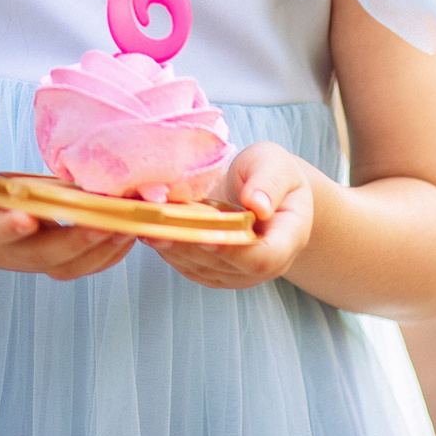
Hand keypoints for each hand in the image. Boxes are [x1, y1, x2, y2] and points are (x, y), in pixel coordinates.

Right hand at [0, 122, 135, 282]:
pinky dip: (108, 255)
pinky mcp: (49, 261)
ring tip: (130, 224)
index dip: (9, 227)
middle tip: (108, 221)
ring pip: (68, 266)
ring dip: (101, 250)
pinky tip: (130, 232)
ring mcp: (29, 260)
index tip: (28, 218)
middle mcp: (6, 250)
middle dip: (77, 241)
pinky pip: (81, 266)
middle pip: (44, 255)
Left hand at [153, 142, 316, 290]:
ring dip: (175, 250)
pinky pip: (193, 268)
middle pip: (227, 266)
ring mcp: (241, 272)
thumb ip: (268, 182)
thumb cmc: (271, 172)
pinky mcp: (218, 271)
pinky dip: (171, 251)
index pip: (264, 257)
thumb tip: (257, 204)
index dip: (233, 251)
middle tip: (159, 227)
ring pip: (205, 270)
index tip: (205, 234)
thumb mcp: (275, 164)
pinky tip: (151, 232)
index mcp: (289, 237)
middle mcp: (267, 264)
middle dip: (190, 247)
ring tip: (147, 227)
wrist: (263, 190)